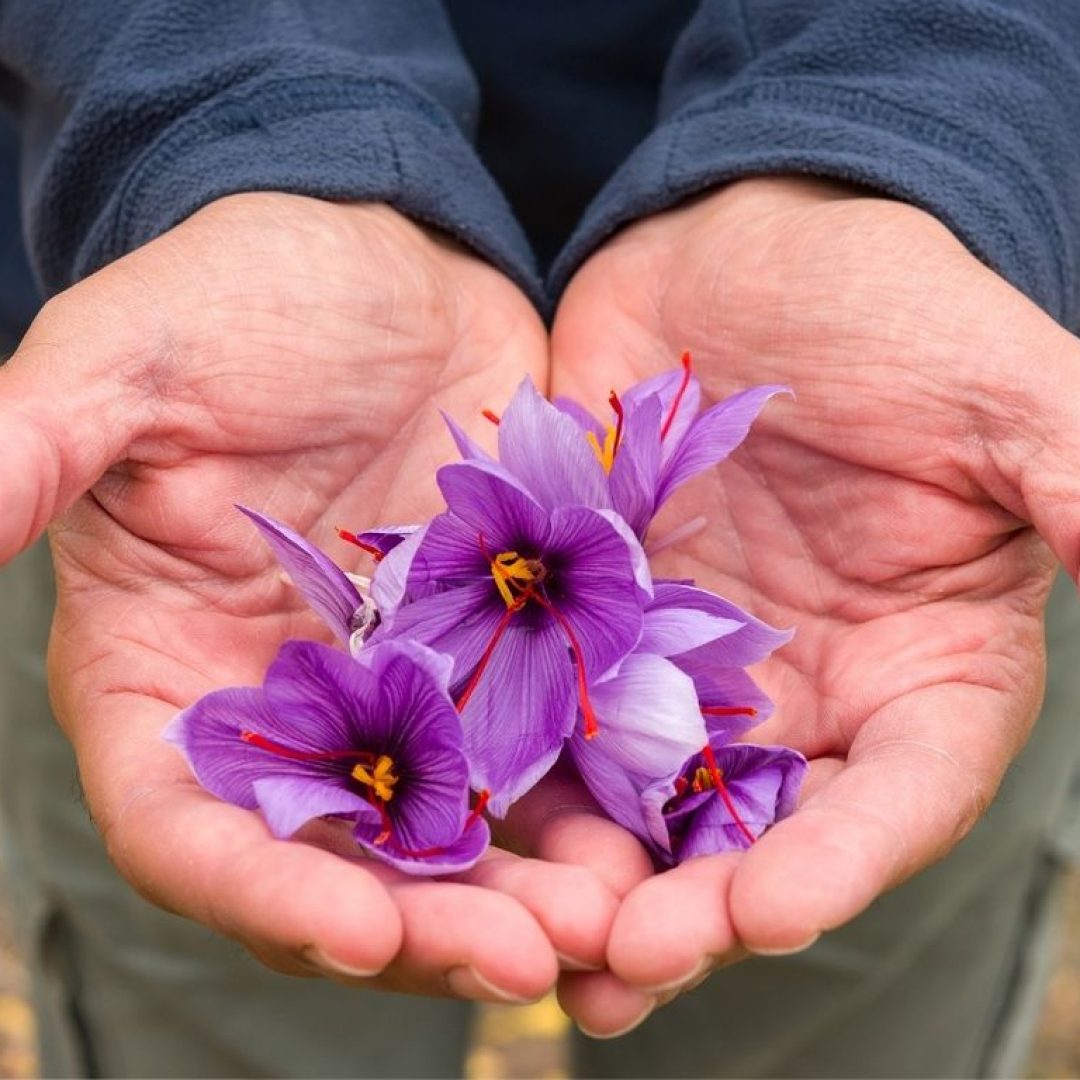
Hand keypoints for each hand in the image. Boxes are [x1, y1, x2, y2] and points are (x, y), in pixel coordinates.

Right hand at [0, 193, 623, 1001]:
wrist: (381, 260)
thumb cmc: (237, 296)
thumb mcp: (127, 360)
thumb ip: (29, 448)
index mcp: (169, 669)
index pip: (186, 821)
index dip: (258, 892)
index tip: (353, 934)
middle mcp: (285, 705)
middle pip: (338, 860)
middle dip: (423, 923)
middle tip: (528, 959)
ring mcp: (400, 687)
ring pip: (454, 830)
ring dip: (522, 890)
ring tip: (607, 922)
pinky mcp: (495, 650)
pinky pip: (542, 752)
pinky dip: (586, 805)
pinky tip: (648, 839)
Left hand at [550, 177, 1079, 1031]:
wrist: (741, 252)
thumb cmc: (884, 306)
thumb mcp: (993, 386)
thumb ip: (1073, 475)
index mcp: (920, 665)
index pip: (900, 789)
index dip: (843, 858)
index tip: (772, 911)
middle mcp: (805, 693)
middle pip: (761, 831)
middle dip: (700, 905)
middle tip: (628, 964)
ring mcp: (690, 668)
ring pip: (647, 802)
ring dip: (599, 878)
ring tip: (542, 948)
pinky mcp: (592, 627)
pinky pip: (554, 717)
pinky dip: (523, 780)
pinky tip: (473, 834)